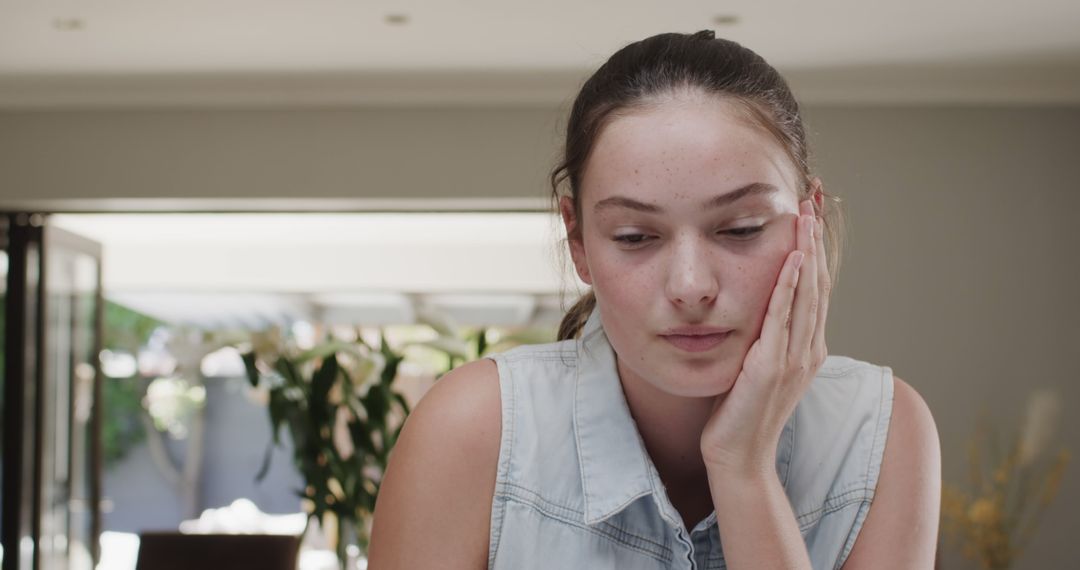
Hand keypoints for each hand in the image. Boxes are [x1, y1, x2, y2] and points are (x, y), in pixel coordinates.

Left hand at [700, 198, 829, 477]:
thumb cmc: (740, 413)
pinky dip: (789, 287)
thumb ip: (764, 338)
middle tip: (813, 196)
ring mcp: (793, 359)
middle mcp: (808, 349)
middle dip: (814, 237)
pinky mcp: (771, 368)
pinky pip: (782, 319)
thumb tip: (756, 309)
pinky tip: (791, 259)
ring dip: (806, 250)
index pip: (814, 286)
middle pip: (816, 281)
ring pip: (806, 294)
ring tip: (805, 214)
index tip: (809, 212)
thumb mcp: (756, 366)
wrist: (738, 458)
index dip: (814, 247)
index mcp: (806, 348)